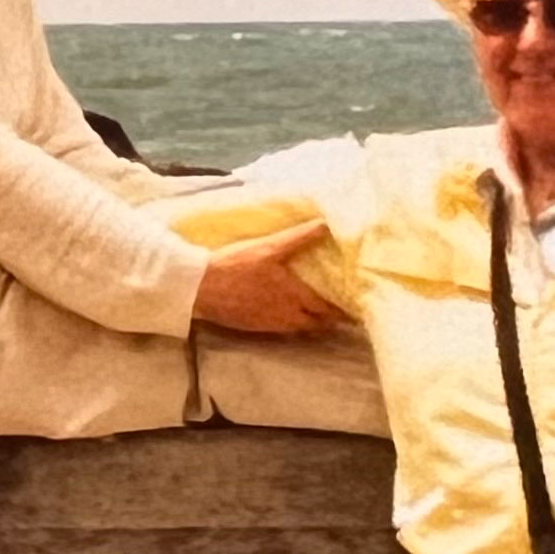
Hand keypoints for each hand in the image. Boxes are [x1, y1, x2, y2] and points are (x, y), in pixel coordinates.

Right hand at [190, 220, 349, 335]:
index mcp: (295, 296)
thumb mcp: (269, 247)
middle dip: (331, 319)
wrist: (200, 287)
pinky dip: (293, 323)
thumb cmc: (236, 265)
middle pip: (317, 324)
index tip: (354, 305)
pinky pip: (283, 330)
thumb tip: (326, 224)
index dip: (342, 309)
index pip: (328, 309)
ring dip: (312, 322)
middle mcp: (287, 315)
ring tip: (320, 312)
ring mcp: (271, 324)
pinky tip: (289, 313)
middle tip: (341, 310)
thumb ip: (299, 237)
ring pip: (300, 328)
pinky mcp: (256, 327)